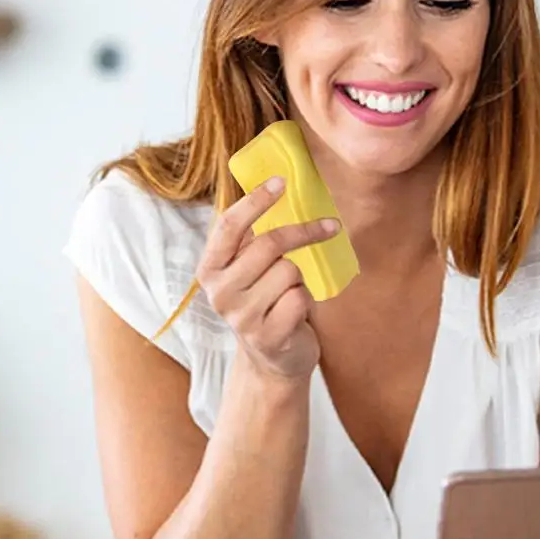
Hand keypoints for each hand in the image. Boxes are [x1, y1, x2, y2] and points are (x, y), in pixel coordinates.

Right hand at [195, 176, 339, 380]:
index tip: (281, 181)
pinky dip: (306, 300)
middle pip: (269, 244)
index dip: (255, 200)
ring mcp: (241, 317)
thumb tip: (283, 187)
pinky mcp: (266, 337)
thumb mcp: (250, 268)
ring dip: (301, 277)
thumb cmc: (265, 300)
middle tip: (329, 226)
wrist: (272, 357)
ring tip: (292, 291)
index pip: (228, 225)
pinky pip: (300, 298)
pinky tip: (295, 312)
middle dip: (304, 232)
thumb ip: (254, 238)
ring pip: (289, 271)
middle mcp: (219, 292)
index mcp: (210, 268)